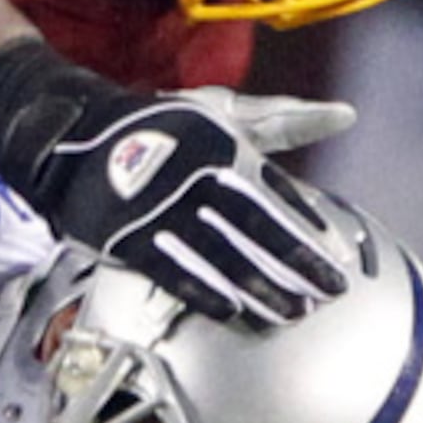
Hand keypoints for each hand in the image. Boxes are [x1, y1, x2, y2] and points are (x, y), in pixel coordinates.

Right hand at [0, 39, 350, 328]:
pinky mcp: (130, 239)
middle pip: (260, 231)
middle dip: (300, 265)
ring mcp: (163, 212)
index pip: (280, 195)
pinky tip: (233, 311)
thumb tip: (347, 115)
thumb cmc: (159, 125)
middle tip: (331, 291)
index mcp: (225, 149)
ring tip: (293, 311)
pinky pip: (174, 273)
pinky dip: (205, 293)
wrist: (74, 137)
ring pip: (223, 258)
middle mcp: (198, 180)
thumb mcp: (221, 112)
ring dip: (262, 288)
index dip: (312, 227)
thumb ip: (284, 120)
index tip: (340, 253)